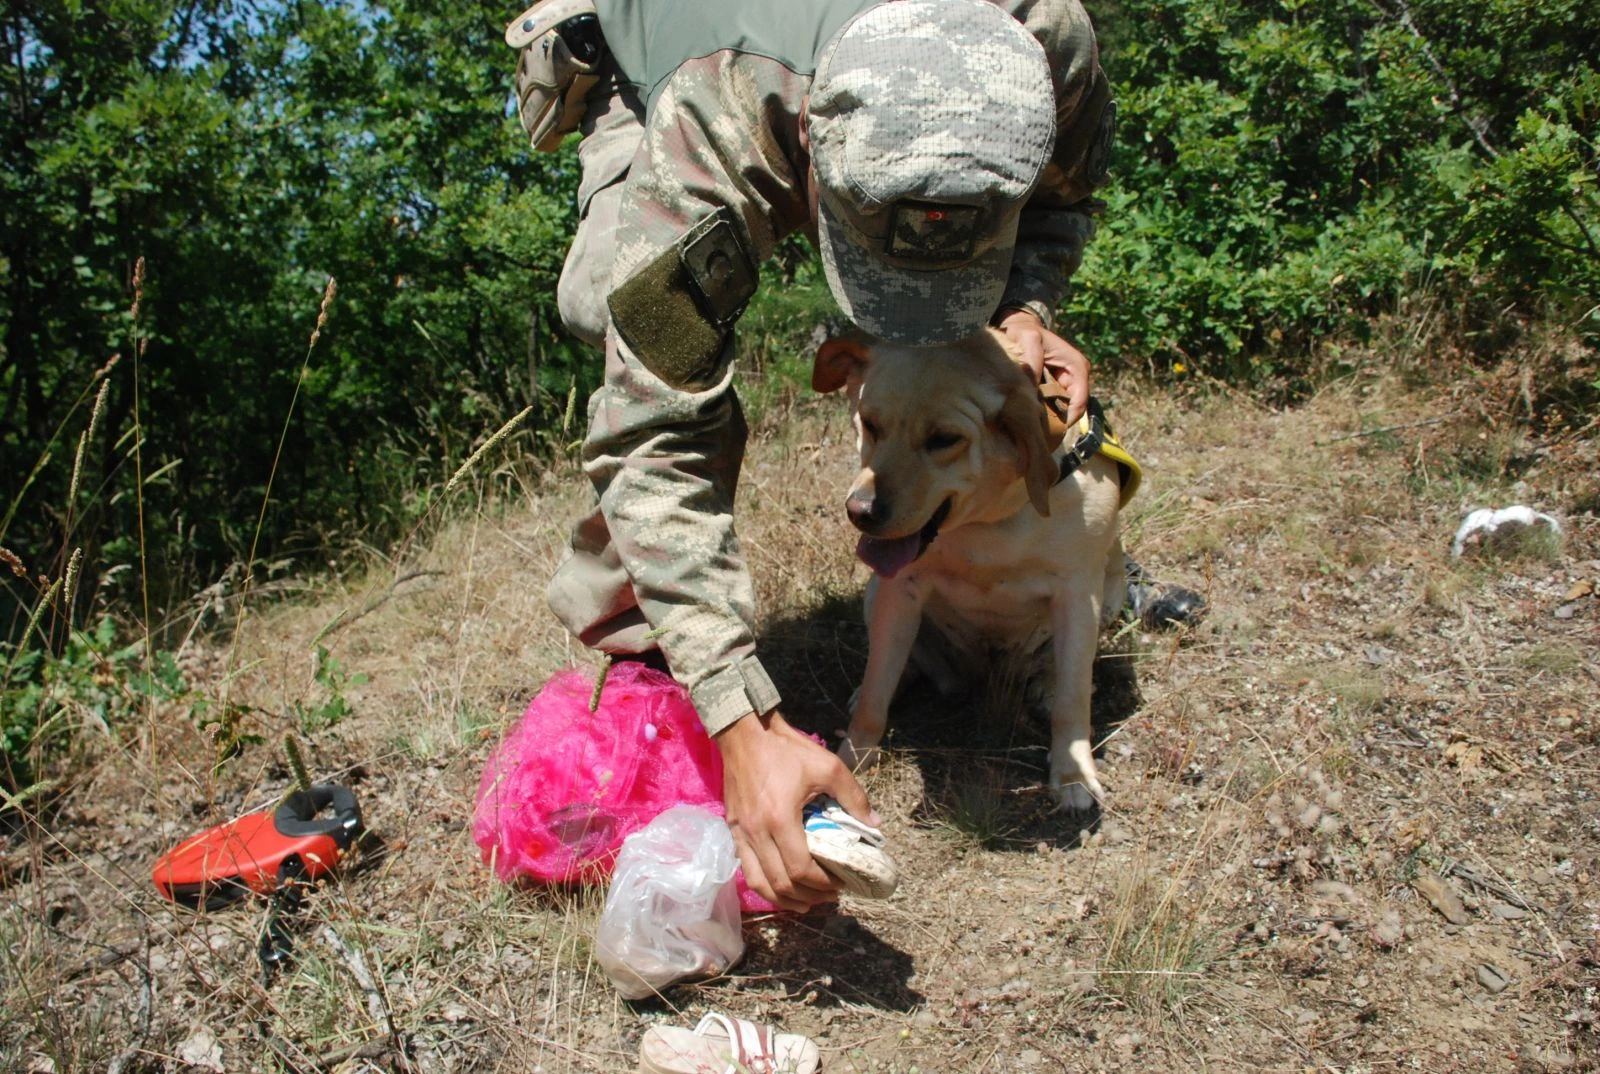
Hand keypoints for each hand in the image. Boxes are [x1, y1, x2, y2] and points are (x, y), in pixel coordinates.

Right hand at [716, 709, 878, 911]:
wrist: (745, 733)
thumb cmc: (786, 749)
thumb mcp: (828, 767)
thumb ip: (854, 797)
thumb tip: (874, 825)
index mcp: (779, 819)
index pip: (801, 870)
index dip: (823, 884)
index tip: (840, 883)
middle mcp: (756, 832)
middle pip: (781, 884)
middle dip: (808, 896)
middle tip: (829, 895)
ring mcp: (740, 833)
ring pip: (759, 883)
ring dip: (783, 899)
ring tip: (805, 901)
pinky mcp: (732, 829)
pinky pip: (746, 868)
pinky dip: (764, 883)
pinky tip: (780, 884)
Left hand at [996, 309, 1091, 427]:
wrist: (1022, 327)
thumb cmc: (1026, 332)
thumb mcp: (1028, 340)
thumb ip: (1032, 360)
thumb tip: (1032, 387)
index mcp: (1077, 366)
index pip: (1080, 401)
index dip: (1067, 418)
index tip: (1048, 431)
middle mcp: (1077, 375)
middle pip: (1073, 408)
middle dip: (1058, 421)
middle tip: (1038, 432)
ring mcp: (1069, 381)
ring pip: (1065, 408)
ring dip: (1052, 418)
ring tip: (1034, 427)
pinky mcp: (1059, 385)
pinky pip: (1056, 404)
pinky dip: (1046, 411)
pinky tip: (1031, 416)